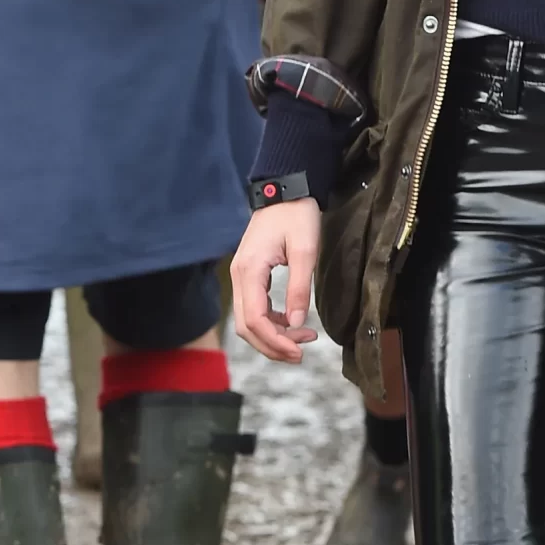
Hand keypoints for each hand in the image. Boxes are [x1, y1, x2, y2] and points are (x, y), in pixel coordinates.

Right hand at [231, 200, 320, 362]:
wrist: (284, 190)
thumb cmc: (296, 215)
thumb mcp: (305, 250)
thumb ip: (299, 288)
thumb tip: (298, 323)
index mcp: (249, 271)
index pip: (254, 319)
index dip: (275, 341)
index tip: (299, 351)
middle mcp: (239, 277)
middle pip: (247, 327)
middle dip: (272, 345)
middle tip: (301, 353)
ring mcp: (242, 276)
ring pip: (249, 321)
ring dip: (273, 336)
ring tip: (303, 340)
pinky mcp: (250, 276)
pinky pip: (254, 309)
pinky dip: (272, 323)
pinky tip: (293, 322)